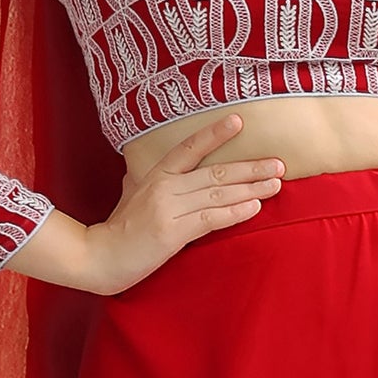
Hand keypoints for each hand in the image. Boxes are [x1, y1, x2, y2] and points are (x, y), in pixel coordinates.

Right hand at [7, 113, 284, 295]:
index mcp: (156, 175)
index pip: (189, 148)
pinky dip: (235, 212)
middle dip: (250, 167)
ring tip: (276, 183)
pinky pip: (211, 219)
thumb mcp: (131, 195)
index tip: (239, 121)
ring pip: (218, 193)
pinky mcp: (173, 232)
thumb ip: (145, 181)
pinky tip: (255, 206)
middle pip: (215, 172)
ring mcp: (169, 208)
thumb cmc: (119, 228)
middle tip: (278, 163)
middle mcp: (165, 186)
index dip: (214, 134)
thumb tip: (152, 172)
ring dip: (251, 188)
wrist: (98, 256)